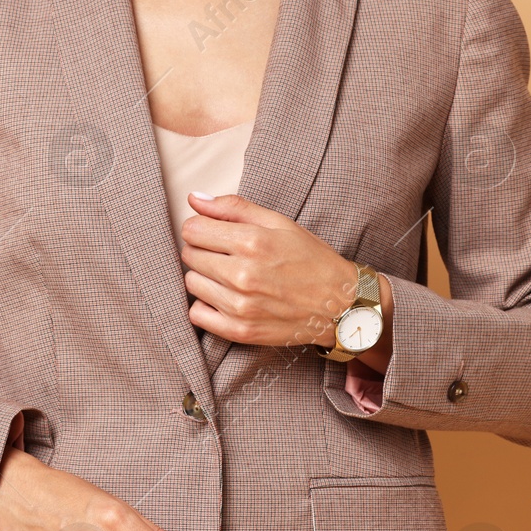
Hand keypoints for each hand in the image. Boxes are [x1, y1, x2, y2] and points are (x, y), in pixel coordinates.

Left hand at [179, 191, 356, 348]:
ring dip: (205, 277)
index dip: (200, 228)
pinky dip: (205, 305)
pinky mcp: (239, 331)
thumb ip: (234, 208)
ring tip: (230, 276)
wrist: (341, 304)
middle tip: (227, 255)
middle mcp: (243, 275)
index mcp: (252, 242)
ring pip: (191, 283)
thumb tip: (194, 199)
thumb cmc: (311, 259)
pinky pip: (197, 314)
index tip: (214, 233)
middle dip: (203, 250)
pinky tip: (225, 298)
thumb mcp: (279, 223)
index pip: (192, 230)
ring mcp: (240, 306)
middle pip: (189, 255)